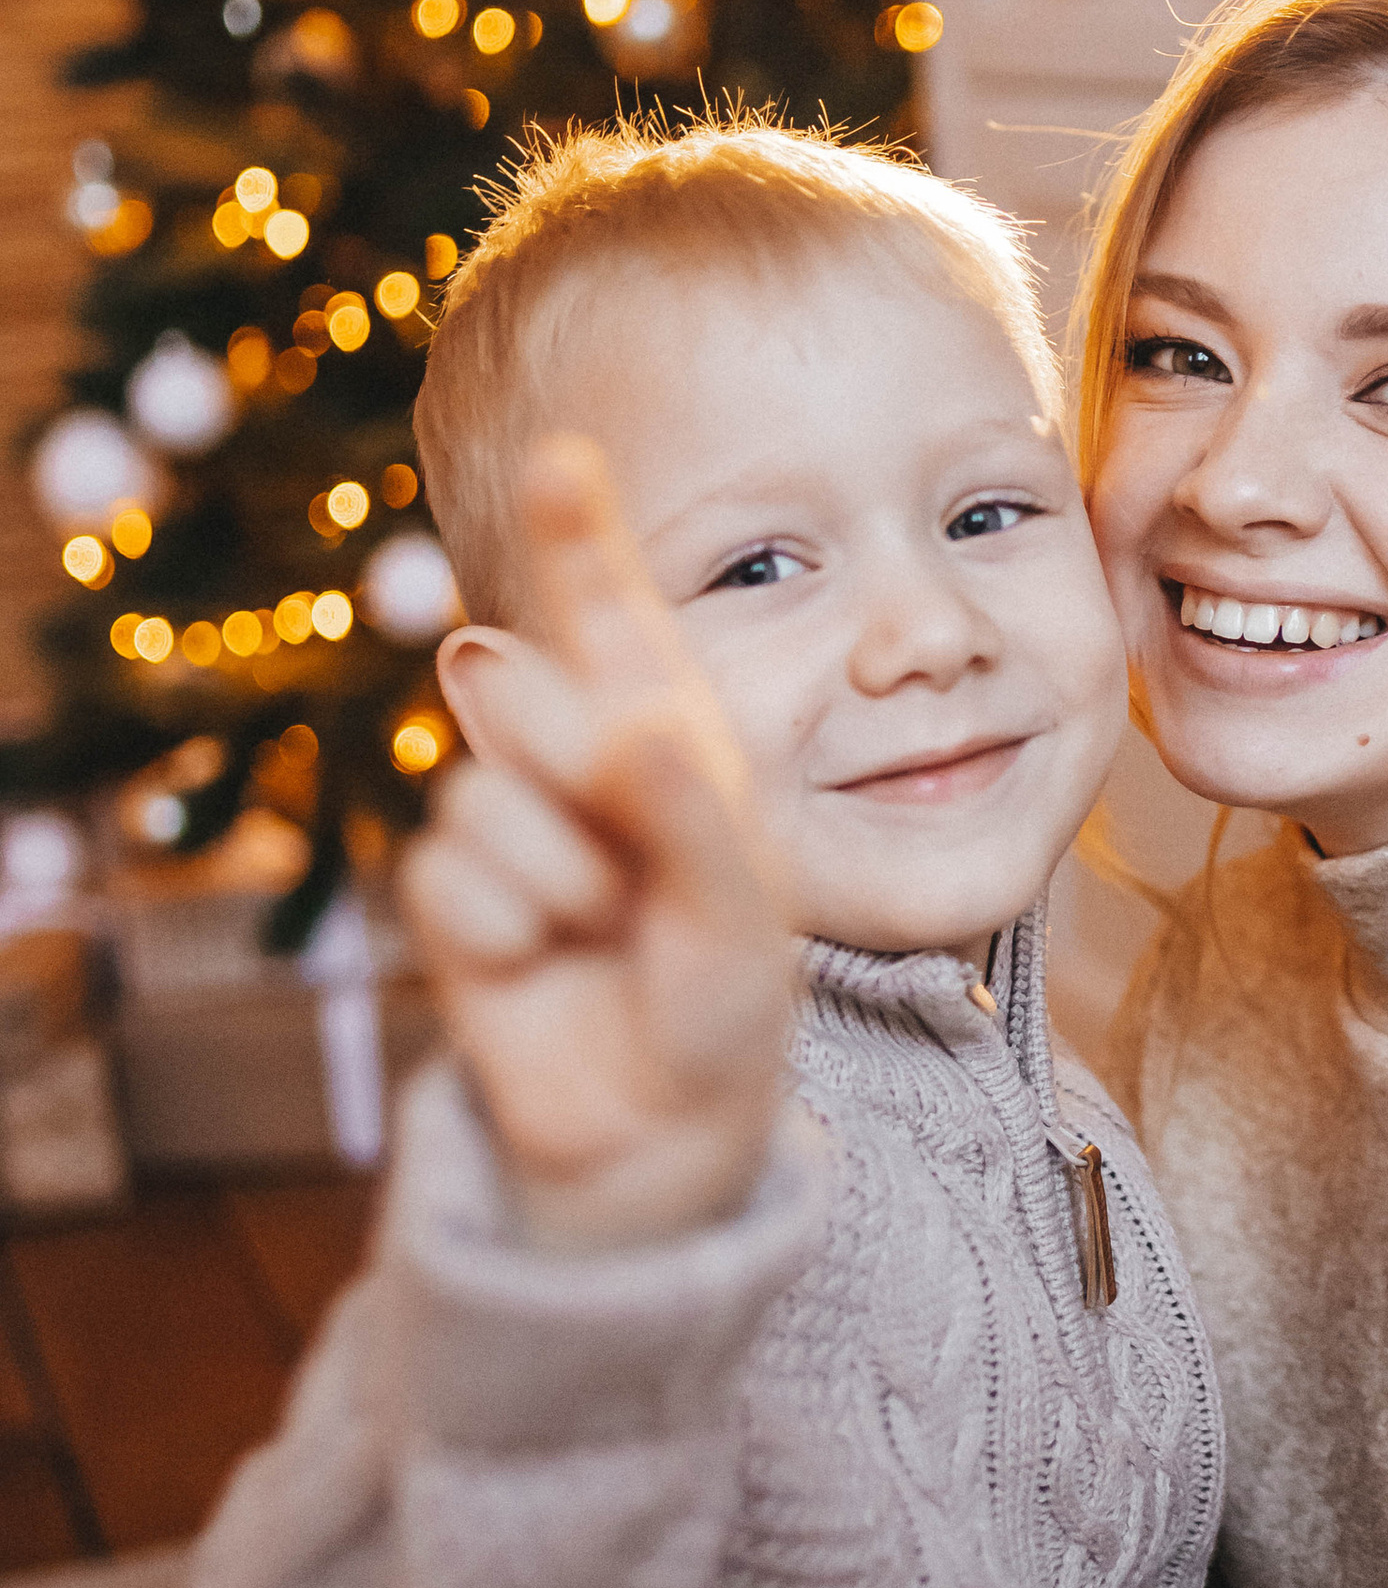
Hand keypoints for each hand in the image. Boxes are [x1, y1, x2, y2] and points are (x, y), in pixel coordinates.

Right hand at [399, 435, 796, 1250]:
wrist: (660, 1133)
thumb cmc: (721, 1004)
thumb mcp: (737, 912)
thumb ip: (691, 816)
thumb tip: (632, 724)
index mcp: (664, 732)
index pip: (611, 613)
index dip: (579, 534)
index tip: (565, 455)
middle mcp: (577, 759)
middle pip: (524, 686)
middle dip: (576, 764)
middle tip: (631, 868)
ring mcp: (510, 823)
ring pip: (486, 791)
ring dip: (559, 875)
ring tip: (606, 931)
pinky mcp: (453, 898)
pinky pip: (450, 877)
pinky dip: (511, 931)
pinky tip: (546, 968)